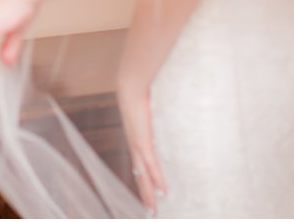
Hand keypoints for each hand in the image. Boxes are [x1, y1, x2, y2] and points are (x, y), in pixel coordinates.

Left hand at [116, 78, 166, 208]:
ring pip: (143, 175)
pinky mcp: (143, 141)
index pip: (139, 164)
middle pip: (139, 175)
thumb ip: (155, 114)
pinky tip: (163, 192)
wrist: (130, 85)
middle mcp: (134, 145)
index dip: (143, 179)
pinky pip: (151, 165)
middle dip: (144, 193)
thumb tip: (161, 113)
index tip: (148, 193)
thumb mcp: (148, 108)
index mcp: (135, 138)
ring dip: (149, 193)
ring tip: (153, 209)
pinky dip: (157, 179)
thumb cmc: (140, 92)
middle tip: (150, 210)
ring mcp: (138, 145)